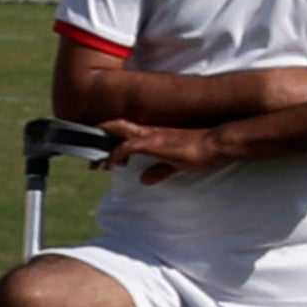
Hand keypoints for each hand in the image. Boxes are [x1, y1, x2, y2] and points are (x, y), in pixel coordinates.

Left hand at [102, 120, 235, 179]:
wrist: (216, 144)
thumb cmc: (201, 151)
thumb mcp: (176, 164)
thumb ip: (159, 170)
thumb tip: (144, 180)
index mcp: (154, 133)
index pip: (126, 131)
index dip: (111, 139)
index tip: (100, 154)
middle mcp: (149, 130)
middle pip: (116, 126)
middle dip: (100, 138)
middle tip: (90, 157)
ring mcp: (150, 134)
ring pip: (117, 133)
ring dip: (103, 147)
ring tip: (94, 164)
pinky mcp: (153, 142)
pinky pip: (125, 147)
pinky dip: (114, 156)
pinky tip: (108, 166)